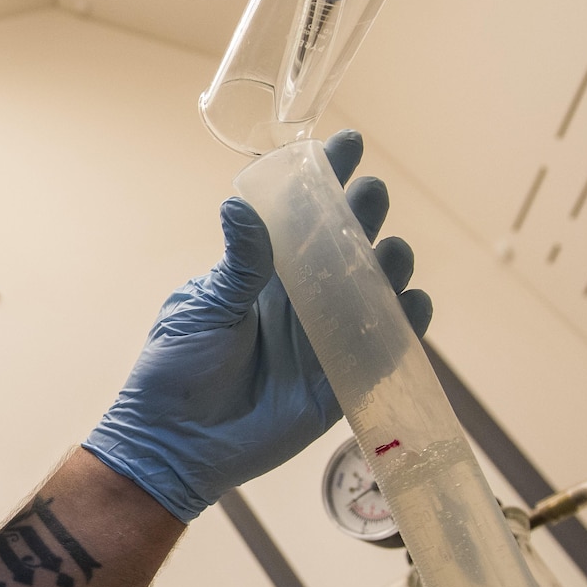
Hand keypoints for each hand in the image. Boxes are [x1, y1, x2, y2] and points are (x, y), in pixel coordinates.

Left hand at [82, 132, 431, 523]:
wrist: (174, 443)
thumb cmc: (175, 371)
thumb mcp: (204, 309)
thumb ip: (236, 265)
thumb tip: (240, 206)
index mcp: (263, 274)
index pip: (300, 217)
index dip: (326, 179)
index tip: (347, 143)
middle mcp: (299, 300)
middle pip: (345, 247)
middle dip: (363, 215)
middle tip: (370, 194)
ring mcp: (323, 339)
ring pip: (372, 291)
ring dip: (388, 266)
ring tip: (389, 250)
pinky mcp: (339, 382)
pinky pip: (384, 349)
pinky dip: (405, 325)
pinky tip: (412, 302)